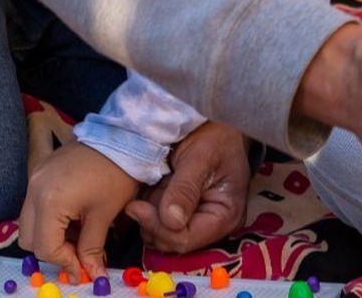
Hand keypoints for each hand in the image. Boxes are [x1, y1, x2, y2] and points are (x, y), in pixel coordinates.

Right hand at [20, 142, 139, 279]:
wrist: (122, 136)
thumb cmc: (116, 174)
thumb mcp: (104, 216)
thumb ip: (91, 249)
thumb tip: (91, 274)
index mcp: (49, 202)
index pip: (45, 248)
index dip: (64, 262)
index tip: (83, 267)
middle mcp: (34, 189)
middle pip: (29, 238)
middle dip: (52, 250)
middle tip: (77, 253)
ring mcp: (35, 178)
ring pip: (29, 221)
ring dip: (49, 234)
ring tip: (78, 233)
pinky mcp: (41, 170)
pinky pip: (35, 203)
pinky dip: (49, 216)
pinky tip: (73, 215)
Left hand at [126, 121, 251, 252]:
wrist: (216, 121)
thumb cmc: (215, 135)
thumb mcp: (200, 156)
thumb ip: (185, 189)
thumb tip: (170, 221)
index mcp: (226, 216)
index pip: (185, 239)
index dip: (158, 227)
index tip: (135, 206)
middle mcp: (214, 226)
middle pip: (172, 240)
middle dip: (152, 220)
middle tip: (141, 194)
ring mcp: (199, 221)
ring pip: (162, 233)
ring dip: (150, 212)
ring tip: (152, 184)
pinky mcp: (186, 214)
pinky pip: (161, 221)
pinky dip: (151, 207)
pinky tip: (153, 186)